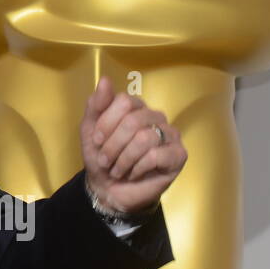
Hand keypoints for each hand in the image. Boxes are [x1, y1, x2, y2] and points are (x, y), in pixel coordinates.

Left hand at [79, 75, 186, 214]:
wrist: (109, 189)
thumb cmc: (101, 157)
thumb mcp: (90, 130)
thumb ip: (96, 105)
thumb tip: (105, 79)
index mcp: (135, 107)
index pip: (124, 101)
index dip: (106, 123)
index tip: (97, 141)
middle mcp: (155, 116)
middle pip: (133, 120)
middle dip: (113, 145)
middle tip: (106, 161)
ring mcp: (170, 135)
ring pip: (144, 138)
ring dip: (124, 159)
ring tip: (118, 169)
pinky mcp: (179, 155)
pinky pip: (156, 155)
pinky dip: (138, 167)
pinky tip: (134, 173)